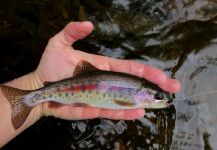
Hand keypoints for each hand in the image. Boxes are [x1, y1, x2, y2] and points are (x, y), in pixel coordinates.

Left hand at [34, 21, 180, 120]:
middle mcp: (106, 82)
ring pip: (125, 99)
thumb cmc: (50, 65)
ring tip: (160, 103)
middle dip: (153, 87)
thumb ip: (73, 32)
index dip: (145, 71)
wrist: (40, 88)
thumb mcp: (59, 44)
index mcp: (103, 67)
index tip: (162, 76)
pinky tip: (137, 112)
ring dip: (143, 101)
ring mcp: (100, 96)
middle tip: (173, 89)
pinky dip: (123, 112)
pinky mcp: (92, 108)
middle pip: (132, 84)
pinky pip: (110, 111)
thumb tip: (89, 24)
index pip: (129, 68)